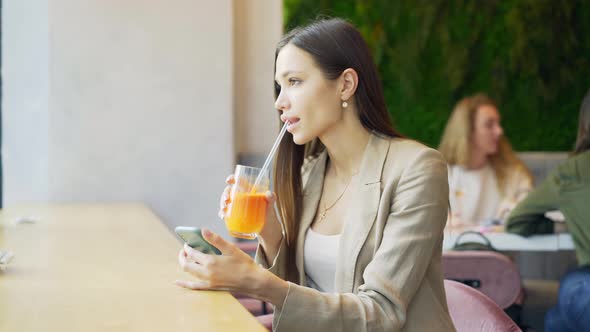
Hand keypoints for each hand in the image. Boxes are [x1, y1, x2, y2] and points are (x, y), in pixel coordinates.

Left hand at [175, 228, 289, 305]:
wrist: (253, 281)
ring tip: (185, 258)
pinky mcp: (211, 287)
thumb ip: (215, 239)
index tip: (188, 243)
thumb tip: (203, 230)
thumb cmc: (244, 264)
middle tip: (184, 250)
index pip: (192, 253)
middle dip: (182, 256)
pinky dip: (184, 284)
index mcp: (210, 261)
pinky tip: (177, 282)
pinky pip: (194, 287)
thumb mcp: (231, 249)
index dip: (187, 247)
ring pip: (189, 273)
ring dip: (185, 265)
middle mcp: (206, 272)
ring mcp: (208, 281)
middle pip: (187, 264)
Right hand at [217, 175, 281, 245]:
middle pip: (229, 191)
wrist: (267, 227)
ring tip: (224, 209)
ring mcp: (237, 206)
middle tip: (227, 200)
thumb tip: (269, 193)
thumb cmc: (268, 212)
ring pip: (226, 201)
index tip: (228, 180)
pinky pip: (226, 212)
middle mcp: (241, 196)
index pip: (239, 181)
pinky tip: (222, 216)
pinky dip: (222, 213)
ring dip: (222, 204)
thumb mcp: (271, 204)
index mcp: (248, 190)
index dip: (232, 178)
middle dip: (225, 194)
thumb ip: (272, 198)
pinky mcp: (235, 215)